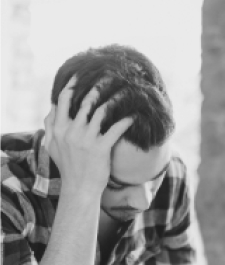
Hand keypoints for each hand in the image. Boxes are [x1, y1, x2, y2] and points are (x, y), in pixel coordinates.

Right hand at [44, 76, 132, 195]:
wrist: (79, 189)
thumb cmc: (68, 169)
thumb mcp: (52, 147)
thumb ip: (50, 127)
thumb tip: (51, 108)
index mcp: (59, 129)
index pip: (64, 100)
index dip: (73, 85)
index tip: (81, 75)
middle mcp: (71, 131)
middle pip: (85, 100)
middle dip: (97, 86)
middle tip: (109, 77)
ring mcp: (86, 139)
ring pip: (101, 110)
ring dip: (114, 99)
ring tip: (125, 92)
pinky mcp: (100, 148)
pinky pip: (116, 128)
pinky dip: (126, 121)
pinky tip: (133, 116)